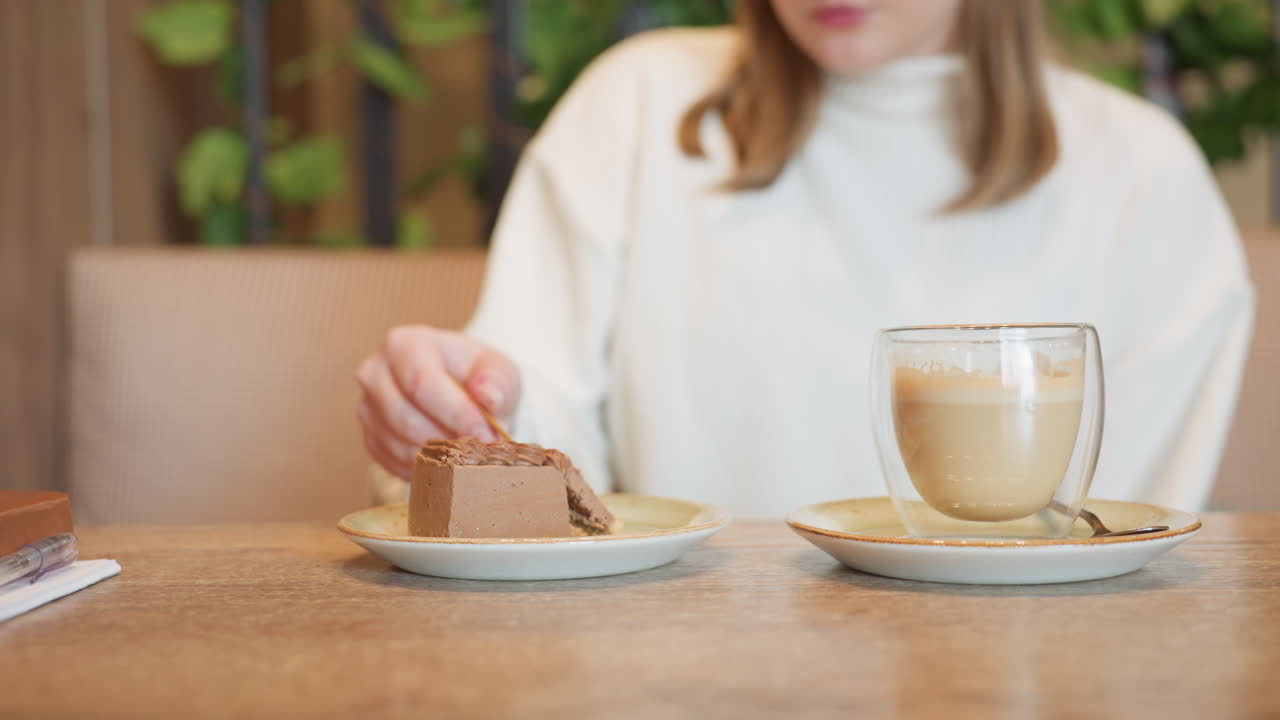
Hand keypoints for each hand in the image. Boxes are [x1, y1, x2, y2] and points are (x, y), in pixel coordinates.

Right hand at [356, 326, 520, 479]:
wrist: (461, 392)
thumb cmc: (478, 377)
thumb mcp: (500, 371)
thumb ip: (498, 382)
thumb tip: (488, 397)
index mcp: (404, 344)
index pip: (422, 383)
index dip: (456, 413)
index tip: (486, 434)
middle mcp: (374, 372)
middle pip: (405, 419)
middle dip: (448, 439)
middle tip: (481, 450)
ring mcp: (367, 407)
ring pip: (400, 445)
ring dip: (439, 457)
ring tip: (470, 454)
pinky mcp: (370, 437)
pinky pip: (394, 462)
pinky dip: (426, 468)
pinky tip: (450, 460)